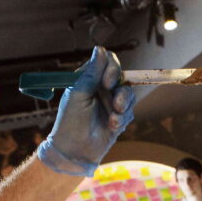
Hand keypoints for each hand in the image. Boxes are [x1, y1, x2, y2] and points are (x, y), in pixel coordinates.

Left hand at [37, 47, 134, 175]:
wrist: (75, 151)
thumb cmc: (70, 122)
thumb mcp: (79, 94)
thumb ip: (91, 73)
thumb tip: (100, 49)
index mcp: (89, 78)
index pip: (107, 62)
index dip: (111, 68)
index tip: (107, 82)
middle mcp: (101, 88)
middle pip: (122, 76)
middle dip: (120, 91)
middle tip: (115, 104)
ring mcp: (111, 102)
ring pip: (129, 94)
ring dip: (123, 105)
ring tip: (113, 118)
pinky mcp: (119, 116)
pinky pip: (130, 110)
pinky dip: (122, 118)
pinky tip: (112, 126)